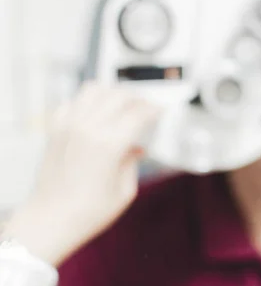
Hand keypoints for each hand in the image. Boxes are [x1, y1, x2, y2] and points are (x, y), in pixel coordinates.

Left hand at [2, 82, 160, 266]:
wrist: (50, 220)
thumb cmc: (87, 212)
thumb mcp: (124, 191)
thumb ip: (133, 163)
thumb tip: (137, 148)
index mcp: (109, 144)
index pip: (139, 112)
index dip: (154, 109)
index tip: (161, 111)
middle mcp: (88, 129)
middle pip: (119, 95)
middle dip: (137, 99)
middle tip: (145, 108)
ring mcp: (69, 126)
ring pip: (94, 90)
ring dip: (112, 94)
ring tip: (121, 106)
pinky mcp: (55, 130)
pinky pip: (73, 102)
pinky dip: (87, 103)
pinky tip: (95, 115)